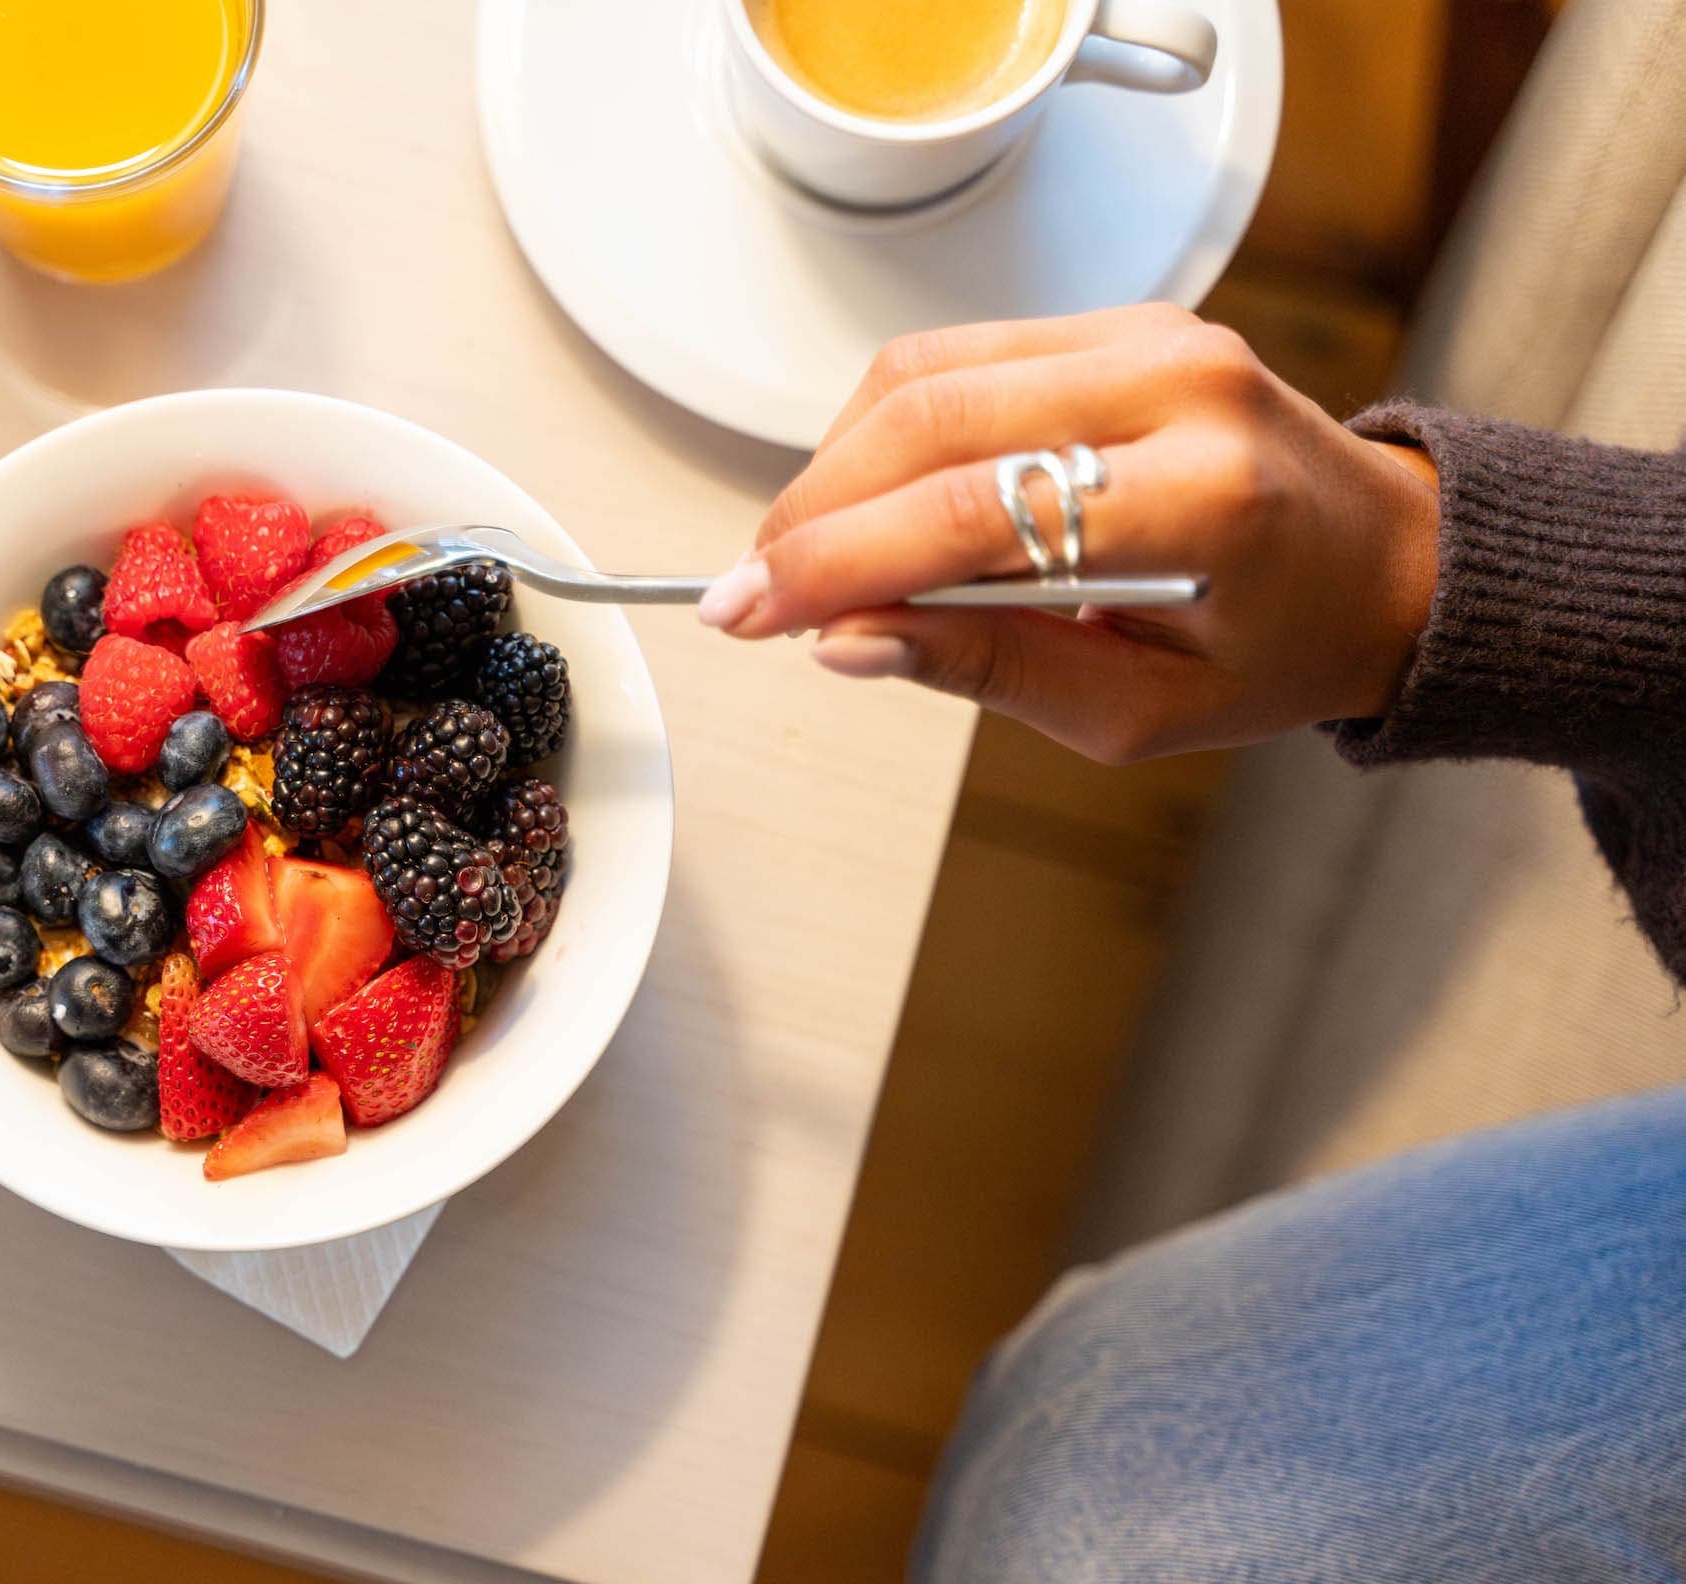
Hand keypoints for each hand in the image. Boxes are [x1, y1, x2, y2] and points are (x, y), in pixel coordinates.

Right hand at [698, 304, 1442, 762]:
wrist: (1386, 564)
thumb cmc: (1277, 648)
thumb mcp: (1136, 712)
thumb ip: (985, 667)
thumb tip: (844, 640)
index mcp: (1205, 500)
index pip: (971, 513)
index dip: (835, 564)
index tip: (748, 613)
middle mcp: (1178, 386)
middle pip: (928, 421)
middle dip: (811, 513)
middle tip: (749, 592)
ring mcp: (1147, 334)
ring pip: (923, 373)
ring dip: (833, 466)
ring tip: (803, 559)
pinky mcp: (1118, 320)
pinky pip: (957, 356)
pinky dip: (883, 432)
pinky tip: (865, 505)